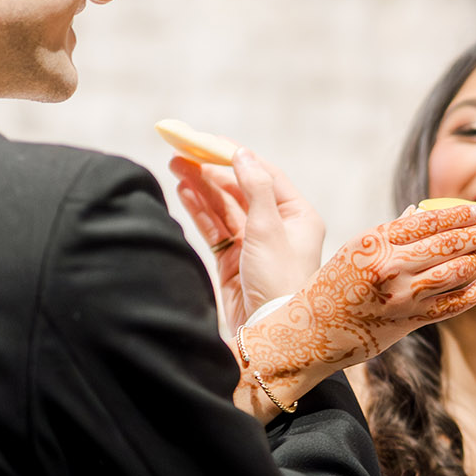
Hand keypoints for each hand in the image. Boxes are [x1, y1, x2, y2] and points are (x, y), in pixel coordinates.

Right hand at [173, 149, 325, 330]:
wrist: (269, 334)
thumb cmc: (279, 282)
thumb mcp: (269, 229)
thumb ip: (255, 188)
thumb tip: (242, 154)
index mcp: (298, 216)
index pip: (265, 175)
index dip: (236, 157)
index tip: (209, 141)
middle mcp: (279, 228)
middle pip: (241, 190)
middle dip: (212, 172)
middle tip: (184, 154)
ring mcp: (254, 245)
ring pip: (225, 208)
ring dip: (202, 188)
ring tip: (177, 167)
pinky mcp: (234, 262)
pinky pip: (216, 228)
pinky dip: (200, 210)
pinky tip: (184, 191)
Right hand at [237, 203, 475, 414]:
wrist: (311, 332)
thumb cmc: (331, 285)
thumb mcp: (354, 250)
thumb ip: (390, 233)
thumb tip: (422, 213)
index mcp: (374, 242)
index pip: (428, 220)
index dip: (459, 214)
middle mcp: (390, 267)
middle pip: (446, 245)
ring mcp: (401, 297)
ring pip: (454, 273)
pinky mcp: (408, 322)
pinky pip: (452, 305)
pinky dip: (475, 293)